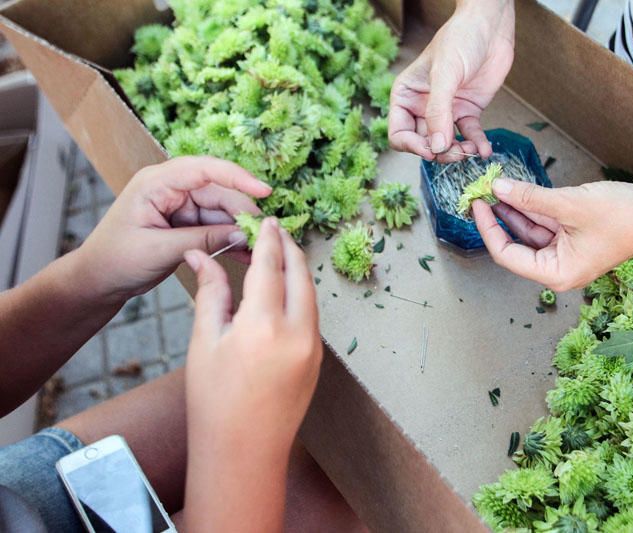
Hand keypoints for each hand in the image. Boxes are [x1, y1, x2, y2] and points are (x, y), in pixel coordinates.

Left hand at [76, 156, 270, 302]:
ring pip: (222, 211)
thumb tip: (241, 235)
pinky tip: (246, 254)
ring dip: (240, 230)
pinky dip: (231, 240)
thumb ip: (202, 240)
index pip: (204, 169)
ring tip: (259, 250)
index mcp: (157, 182)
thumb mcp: (160, 250)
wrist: (98, 279)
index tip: (264, 190)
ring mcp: (180, 205)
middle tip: (265, 236)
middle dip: (243, 213)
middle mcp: (172, 188)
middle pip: (219, 192)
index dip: (237, 177)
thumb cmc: (116, 259)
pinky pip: (216, 227)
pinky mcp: (187, 223)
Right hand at [183, 218, 321, 531]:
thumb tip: (203, 255)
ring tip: (280, 255)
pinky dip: (301, 295)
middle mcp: (298, 332)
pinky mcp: (318, 361)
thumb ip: (212, 293)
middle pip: (301, 274)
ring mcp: (313, 348)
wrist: (242, 453)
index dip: (268, 238)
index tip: (265, 220)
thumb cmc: (213, 401)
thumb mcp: (205, 342)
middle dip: (290, 248)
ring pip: (311, 295)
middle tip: (275, 230)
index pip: (271, 266)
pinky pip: (312, 316)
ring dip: (298, 270)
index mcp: (264, 325)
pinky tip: (285, 292)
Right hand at [389, 0, 513, 161]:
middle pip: (424, 143)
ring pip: (446, 144)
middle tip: (457, 153)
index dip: (413, 147)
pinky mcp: (467, 111)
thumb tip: (436, 147)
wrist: (491, 25)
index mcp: (406, 96)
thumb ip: (438, 112)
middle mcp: (422, 106)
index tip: (432, 150)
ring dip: (458, 152)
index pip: (399, 134)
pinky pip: (469, 135)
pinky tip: (484, 149)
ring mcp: (446, 110)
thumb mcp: (445, 74)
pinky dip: (476, 144)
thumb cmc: (461, 39)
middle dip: (440, 152)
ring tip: (472, 150)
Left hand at [473, 179, 632, 290]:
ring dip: (513, 211)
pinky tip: (515, 191)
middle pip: (516, 246)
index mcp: (556, 274)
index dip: (488, 229)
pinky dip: (531, 210)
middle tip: (480, 193)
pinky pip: (544, 227)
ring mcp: (566, 256)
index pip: (507, 255)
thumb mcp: (568, 204)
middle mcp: (559, 270)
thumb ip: (529, 198)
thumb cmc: (624, 215)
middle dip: (498, 219)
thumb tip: (497, 187)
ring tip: (494, 188)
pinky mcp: (574, 241)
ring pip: (529, 234)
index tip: (476, 204)